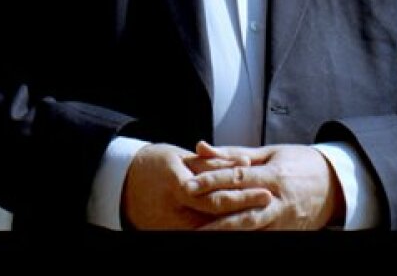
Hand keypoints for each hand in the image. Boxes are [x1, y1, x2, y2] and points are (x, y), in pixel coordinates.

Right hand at [122, 142, 269, 229]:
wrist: (125, 187)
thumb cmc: (156, 166)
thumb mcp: (180, 159)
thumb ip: (212, 162)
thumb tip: (244, 163)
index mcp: (177, 187)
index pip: (215, 196)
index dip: (242, 194)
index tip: (266, 190)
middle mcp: (175, 213)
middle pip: (218, 217)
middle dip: (247, 212)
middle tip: (271, 203)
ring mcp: (175, 229)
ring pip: (214, 231)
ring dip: (239, 226)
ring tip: (266, 219)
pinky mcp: (176, 236)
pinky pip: (204, 236)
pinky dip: (224, 232)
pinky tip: (245, 228)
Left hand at [185, 142, 342, 230]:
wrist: (335, 186)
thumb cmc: (298, 162)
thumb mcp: (269, 152)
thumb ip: (233, 153)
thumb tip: (201, 147)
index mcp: (274, 175)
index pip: (238, 178)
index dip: (212, 181)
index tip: (188, 185)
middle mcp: (278, 200)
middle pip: (243, 212)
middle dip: (214, 219)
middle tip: (189, 224)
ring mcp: (283, 221)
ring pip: (250, 229)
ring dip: (226, 234)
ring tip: (201, 237)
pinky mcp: (285, 233)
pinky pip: (260, 237)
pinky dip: (240, 238)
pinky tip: (222, 240)